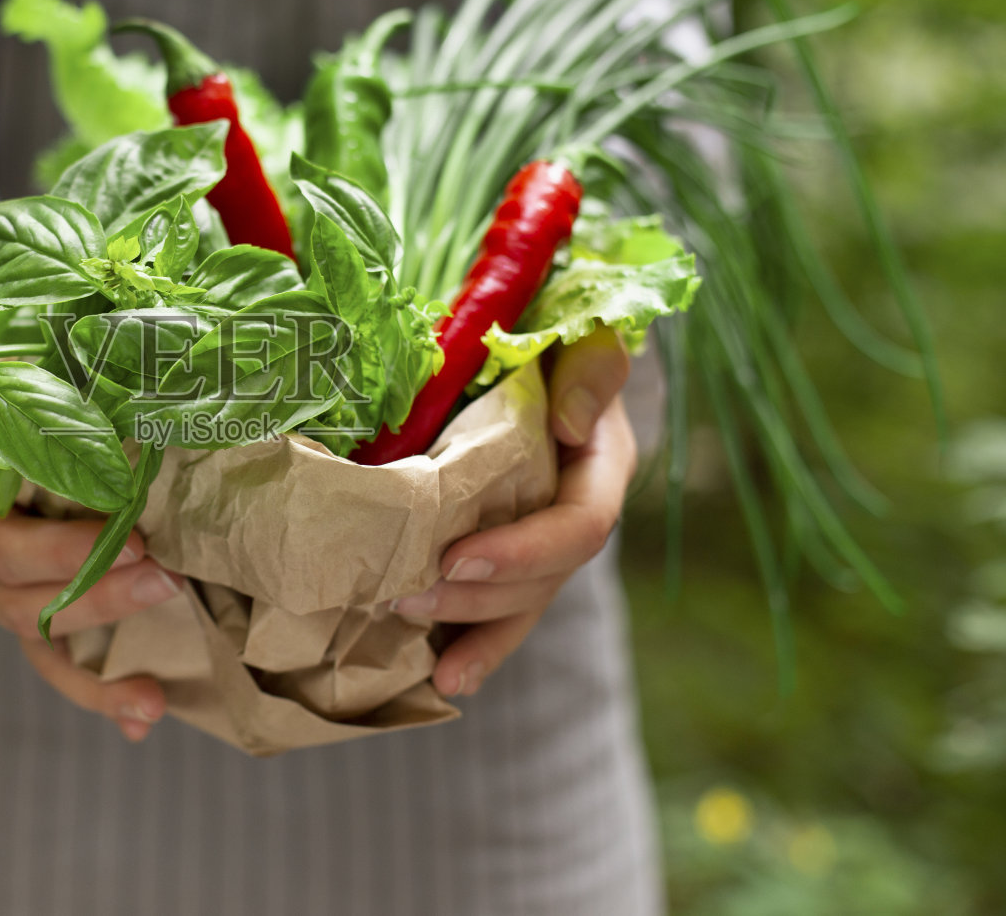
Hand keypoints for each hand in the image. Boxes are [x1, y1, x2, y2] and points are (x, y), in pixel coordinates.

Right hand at [0, 372, 179, 740]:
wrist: (3, 433)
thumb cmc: (31, 389)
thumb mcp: (36, 355)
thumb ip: (54, 351)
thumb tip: (135, 333)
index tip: (43, 459)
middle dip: (75, 562)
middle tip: (149, 552)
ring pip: (25, 614)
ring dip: (97, 617)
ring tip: (162, 603)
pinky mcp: (19, 613)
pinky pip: (50, 662)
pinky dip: (98, 690)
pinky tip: (145, 711)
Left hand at [389, 326, 637, 697]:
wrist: (524, 337)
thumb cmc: (551, 333)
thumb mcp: (583, 337)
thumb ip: (591, 371)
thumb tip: (570, 427)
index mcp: (601, 468)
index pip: (579, 527)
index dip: (523, 552)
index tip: (459, 560)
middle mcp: (574, 513)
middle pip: (543, 580)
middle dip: (479, 600)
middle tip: (407, 600)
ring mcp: (539, 537)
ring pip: (519, 604)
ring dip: (470, 633)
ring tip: (418, 651)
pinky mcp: (504, 547)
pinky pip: (494, 605)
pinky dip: (468, 642)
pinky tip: (437, 675)